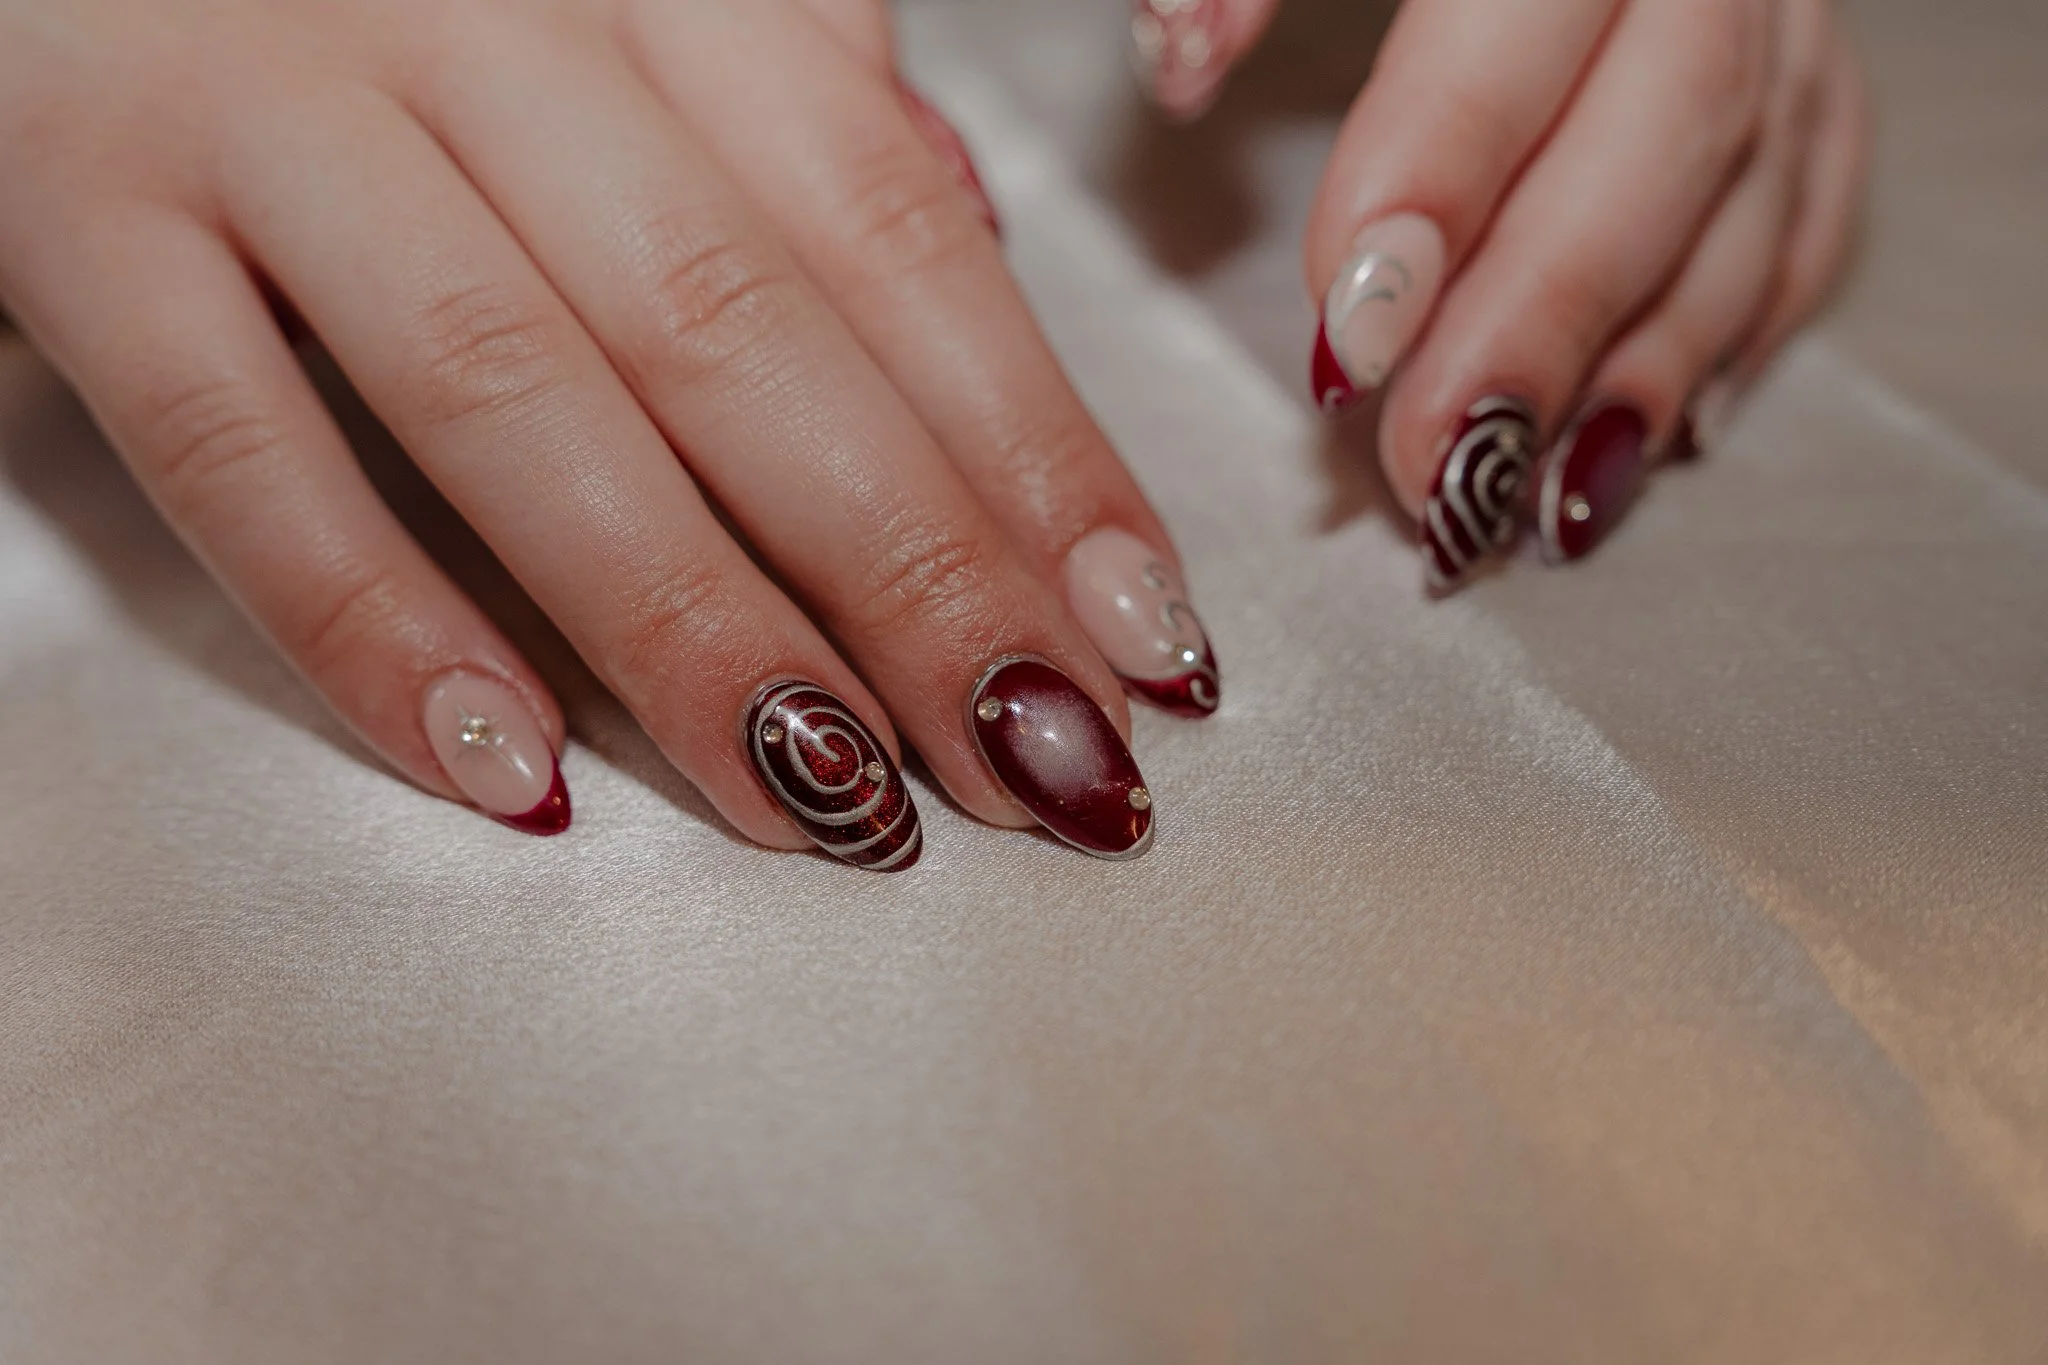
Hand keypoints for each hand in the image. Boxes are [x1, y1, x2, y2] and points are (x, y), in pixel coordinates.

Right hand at [0, 0, 1225, 865]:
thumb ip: (792, 106)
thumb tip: (965, 238)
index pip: (901, 244)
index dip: (1039, 457)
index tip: (1146, 644)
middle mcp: (493, 24)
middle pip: (743, 338)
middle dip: (917, 579)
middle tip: (1040, 768)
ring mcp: (272, 106)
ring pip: (521, 399)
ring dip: (698, 630)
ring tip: (841, 810)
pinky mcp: (77, 206)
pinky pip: (236, 444)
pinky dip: (375, 623)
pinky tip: (518, 775)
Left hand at [1131, 0, 1868, 588]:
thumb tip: (1177, 55)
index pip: (1523, 18)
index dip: (1443, 180)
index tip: (1350, 334)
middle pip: (1666, 124)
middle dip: (1542, 321)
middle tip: (1434, 465)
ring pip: (1749, 182)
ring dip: (1640, 362)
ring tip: (1528, 498)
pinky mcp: (1817, 57)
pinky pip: (1815, 197)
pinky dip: (1738, 324)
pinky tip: (1663, 428)